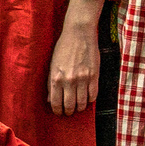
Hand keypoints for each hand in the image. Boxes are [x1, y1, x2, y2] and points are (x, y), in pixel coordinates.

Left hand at [47, 0, 103, 118]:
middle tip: (69, 111)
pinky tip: (87, 97)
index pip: (56, 103)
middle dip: (68, 111)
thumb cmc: (64, 47)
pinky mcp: (94, 76)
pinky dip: (90, 99)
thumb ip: (50, 83)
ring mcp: (83, 79)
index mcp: (56, 78)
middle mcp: (69, 80)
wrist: (79, 33)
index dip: (57, 110)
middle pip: (69, 106)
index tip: (59, 112)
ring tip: (78, 106)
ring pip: (82, 103)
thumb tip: (50, 99)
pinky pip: (93, 95)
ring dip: (80, 107)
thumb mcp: (52, 64)